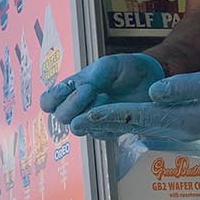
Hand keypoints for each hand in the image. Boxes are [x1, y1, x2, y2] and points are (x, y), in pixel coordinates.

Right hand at [40, 53, 164, 127]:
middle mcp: (78, 108)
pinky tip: (116, 108)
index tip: (71, 87)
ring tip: (104, 98)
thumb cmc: (126, 69)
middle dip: (73, 103)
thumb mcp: (107, 65)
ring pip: (77, 128)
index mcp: (71, 90)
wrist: (151, 79)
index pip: (48, 102)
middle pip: (60, 117)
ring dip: (88, 113)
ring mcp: (93, 121)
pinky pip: (98, 134)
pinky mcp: (109, 131)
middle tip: (90, 90)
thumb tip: (80, 90)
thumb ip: (91, 77)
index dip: (53, 98)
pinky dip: (105, 122)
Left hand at [72, 62, 199, 142]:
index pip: (140, 117)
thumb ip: (183, 86)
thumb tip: (154, 91)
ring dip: (110, 127)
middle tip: (74, 123)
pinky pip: (147, 126)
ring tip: (83, 125)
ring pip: (136, 129)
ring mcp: (179, 130)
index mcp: (184, 120)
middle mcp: (177, 129)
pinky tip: (112, 122)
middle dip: (102, 125)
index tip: (89, 113)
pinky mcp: (180, 125)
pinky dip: (126, 123)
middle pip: (132, 127)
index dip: (112, 114)